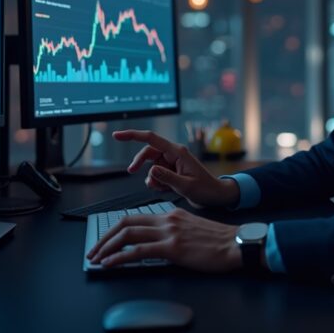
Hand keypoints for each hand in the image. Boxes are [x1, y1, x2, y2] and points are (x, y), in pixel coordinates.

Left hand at [87, 207, 241, 271]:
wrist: (235, 243)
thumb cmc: (217, 240)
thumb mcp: (191, 228)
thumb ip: (173, 230)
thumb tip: (157, 240)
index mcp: (170, 214)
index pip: (134, 217)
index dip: (115, 228)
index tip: (105, 239)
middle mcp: (166, 219)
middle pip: (126, 222)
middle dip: (105, 237)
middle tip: (94, 250)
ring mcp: (169, 232)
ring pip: (128, 234)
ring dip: (107, 247)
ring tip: (97, 258)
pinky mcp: (173, 248)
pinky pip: (139, 251)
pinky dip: (120, 257)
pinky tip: (111, 263)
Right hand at [114, 130, 239, 208]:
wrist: (216, 196)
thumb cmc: (206, 189)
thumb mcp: (186, 186)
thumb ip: (167, 178)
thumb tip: (151, 171)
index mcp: (178, 152)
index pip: (151, 139)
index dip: (132, 135)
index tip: (117, 135)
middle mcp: (174, 155)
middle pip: (148, 153)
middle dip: (139, 163)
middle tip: (131, 173)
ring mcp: (172, 163)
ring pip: (151, 165)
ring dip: (151, 178)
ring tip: (161, 187)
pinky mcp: (172, 171)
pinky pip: (156, 174)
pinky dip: (156, 182)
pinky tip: (166, 189)